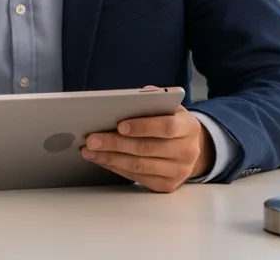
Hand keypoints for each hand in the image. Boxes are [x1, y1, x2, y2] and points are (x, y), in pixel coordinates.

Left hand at [81, 99, 212, 192]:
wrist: (190, 149)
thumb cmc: (172, 123)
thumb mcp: (169, 108)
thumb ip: (155, 100)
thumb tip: (140, 94)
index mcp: (189, 127)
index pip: (167, 127)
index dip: (143, 126)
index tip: (119, 126)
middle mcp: (187, 151)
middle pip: (147, 148)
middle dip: (115, 143)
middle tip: (92, 139)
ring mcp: (178, 171)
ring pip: (139, 166)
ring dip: (110, 158)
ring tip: (90, 151)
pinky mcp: (167, 185)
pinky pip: (137, 177)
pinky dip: (116, 168)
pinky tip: (102, 160)